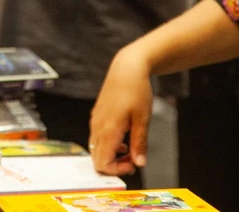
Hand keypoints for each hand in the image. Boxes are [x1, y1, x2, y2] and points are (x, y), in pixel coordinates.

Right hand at [89, 46, 152, 175]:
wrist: (127, 68)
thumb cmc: (136, 90)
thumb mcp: (143, 119)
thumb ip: (139, 144)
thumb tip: (139, 164)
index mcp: (108, 130)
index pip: (102, 164)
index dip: (117, 170)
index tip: (133, 164)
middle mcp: (97, 127)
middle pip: (97, 159)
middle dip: (115, 164)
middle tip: (133, 158)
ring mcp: (95, 121)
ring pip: (97, 149)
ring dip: (112, 154)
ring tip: (131, 146)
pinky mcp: (97, 116)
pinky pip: (98, 137)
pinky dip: (109, 144)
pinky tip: (124, 135)